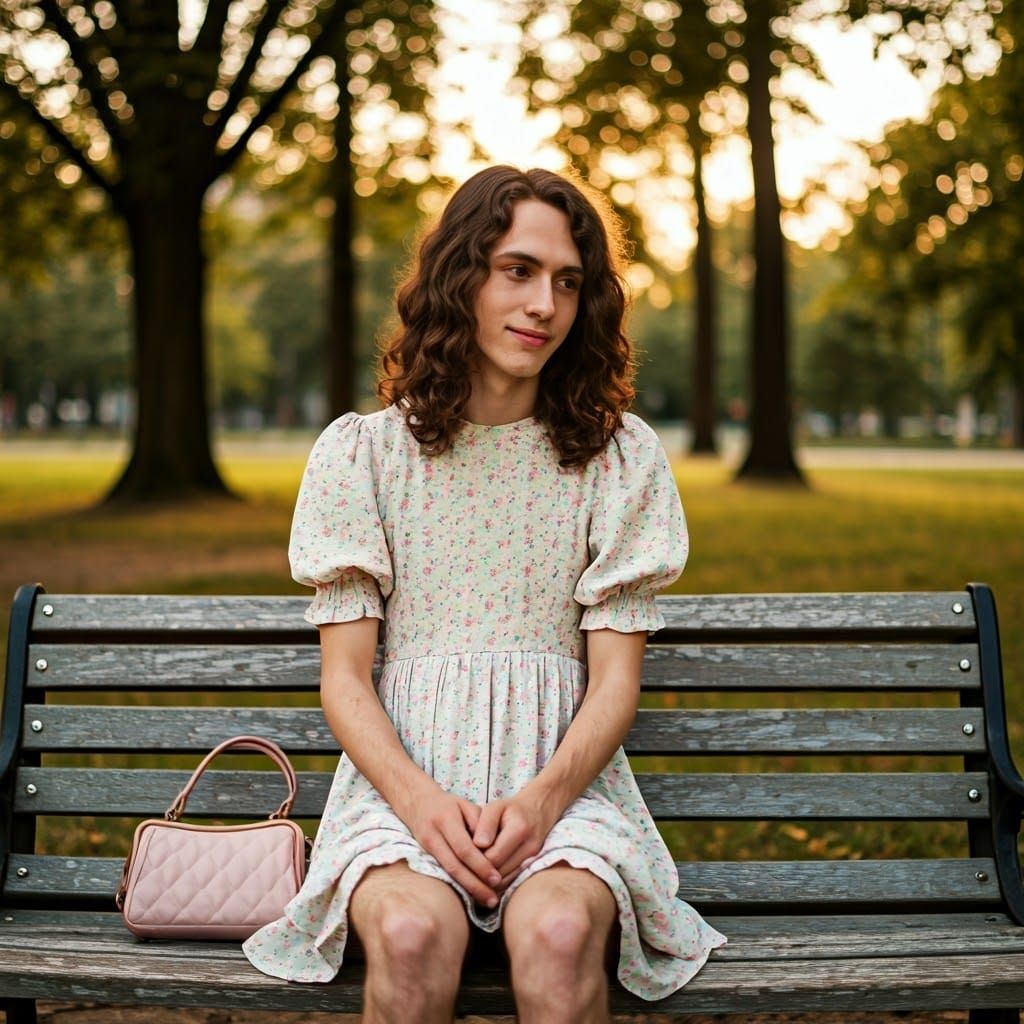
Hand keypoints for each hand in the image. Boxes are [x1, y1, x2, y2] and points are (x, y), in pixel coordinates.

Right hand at [398, 782, 502, 906]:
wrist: (416, 803)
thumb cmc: (448, 805)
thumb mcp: (465, 805)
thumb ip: (480, 823)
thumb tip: (492, 849)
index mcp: (445, 819)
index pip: (464, 848)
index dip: (480, 865)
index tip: (496, 879)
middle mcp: (432, 836)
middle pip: (454, 866)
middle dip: (474, 885)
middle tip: (493, 899)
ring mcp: (425, 848)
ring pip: (447, 873)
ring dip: (467, 890)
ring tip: (486, 901)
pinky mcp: (423, 857)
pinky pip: (443, 873)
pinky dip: (459, 885)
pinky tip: (472, 895)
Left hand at [472, 791, 557, 887]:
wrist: (537, 812)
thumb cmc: (510, 809)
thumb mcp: (495, 807)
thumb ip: (486, 823)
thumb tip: (478, 845)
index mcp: (519, 829)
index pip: (492, 857)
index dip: (475, 860)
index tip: (464, 855)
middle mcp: (530, 847)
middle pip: (498, 873)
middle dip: (480, 872)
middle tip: (467, 864)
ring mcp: (534, 860)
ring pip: (504, 882)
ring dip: (488, 879)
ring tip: (475, 868)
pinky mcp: (533, 868)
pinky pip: (510, 882)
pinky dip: (497, 881)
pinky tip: (487, 872)